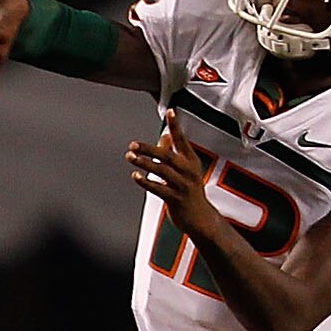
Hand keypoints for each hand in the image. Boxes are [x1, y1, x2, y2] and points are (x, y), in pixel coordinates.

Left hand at [128, 112, 215, 229]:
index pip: (182, 140)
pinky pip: (158, 188)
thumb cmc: (191, 192)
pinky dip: (146, 182)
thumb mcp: (186, 170)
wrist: (200, 218)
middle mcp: (188, 171)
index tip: (170, 111)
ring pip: (161, 171)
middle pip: (167, 156)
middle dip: (149, 148)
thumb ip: (174, 153)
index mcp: (191, 161)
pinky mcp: (176, 199)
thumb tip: (163, 136)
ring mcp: (183, 186)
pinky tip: (135, 176)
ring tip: (130, 157)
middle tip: (133, 144)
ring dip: (144, 163)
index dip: (176, 126)